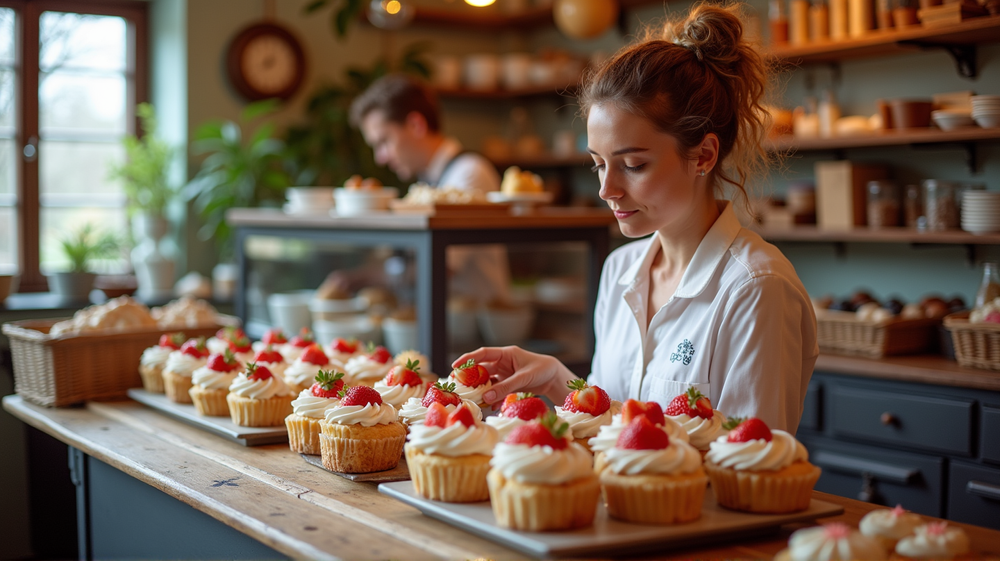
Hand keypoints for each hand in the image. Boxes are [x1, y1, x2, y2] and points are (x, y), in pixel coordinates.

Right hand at [451, 346, 577, 407]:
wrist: (554, 377)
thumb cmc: (542, 370)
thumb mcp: (524, 378)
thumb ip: (505, 387)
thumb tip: (486, 397)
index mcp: (505, 354)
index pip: (482, 354)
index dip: (467, 359)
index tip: (455, 366)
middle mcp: (502, 362)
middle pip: (481, 369)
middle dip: (470, 378)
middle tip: (459, 387)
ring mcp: (504, 374)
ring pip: (487, 381)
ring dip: (481, 390)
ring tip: (473, 399)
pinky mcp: (508, 384)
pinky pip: (496, 390)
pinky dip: (492, 398)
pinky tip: (490, 406)